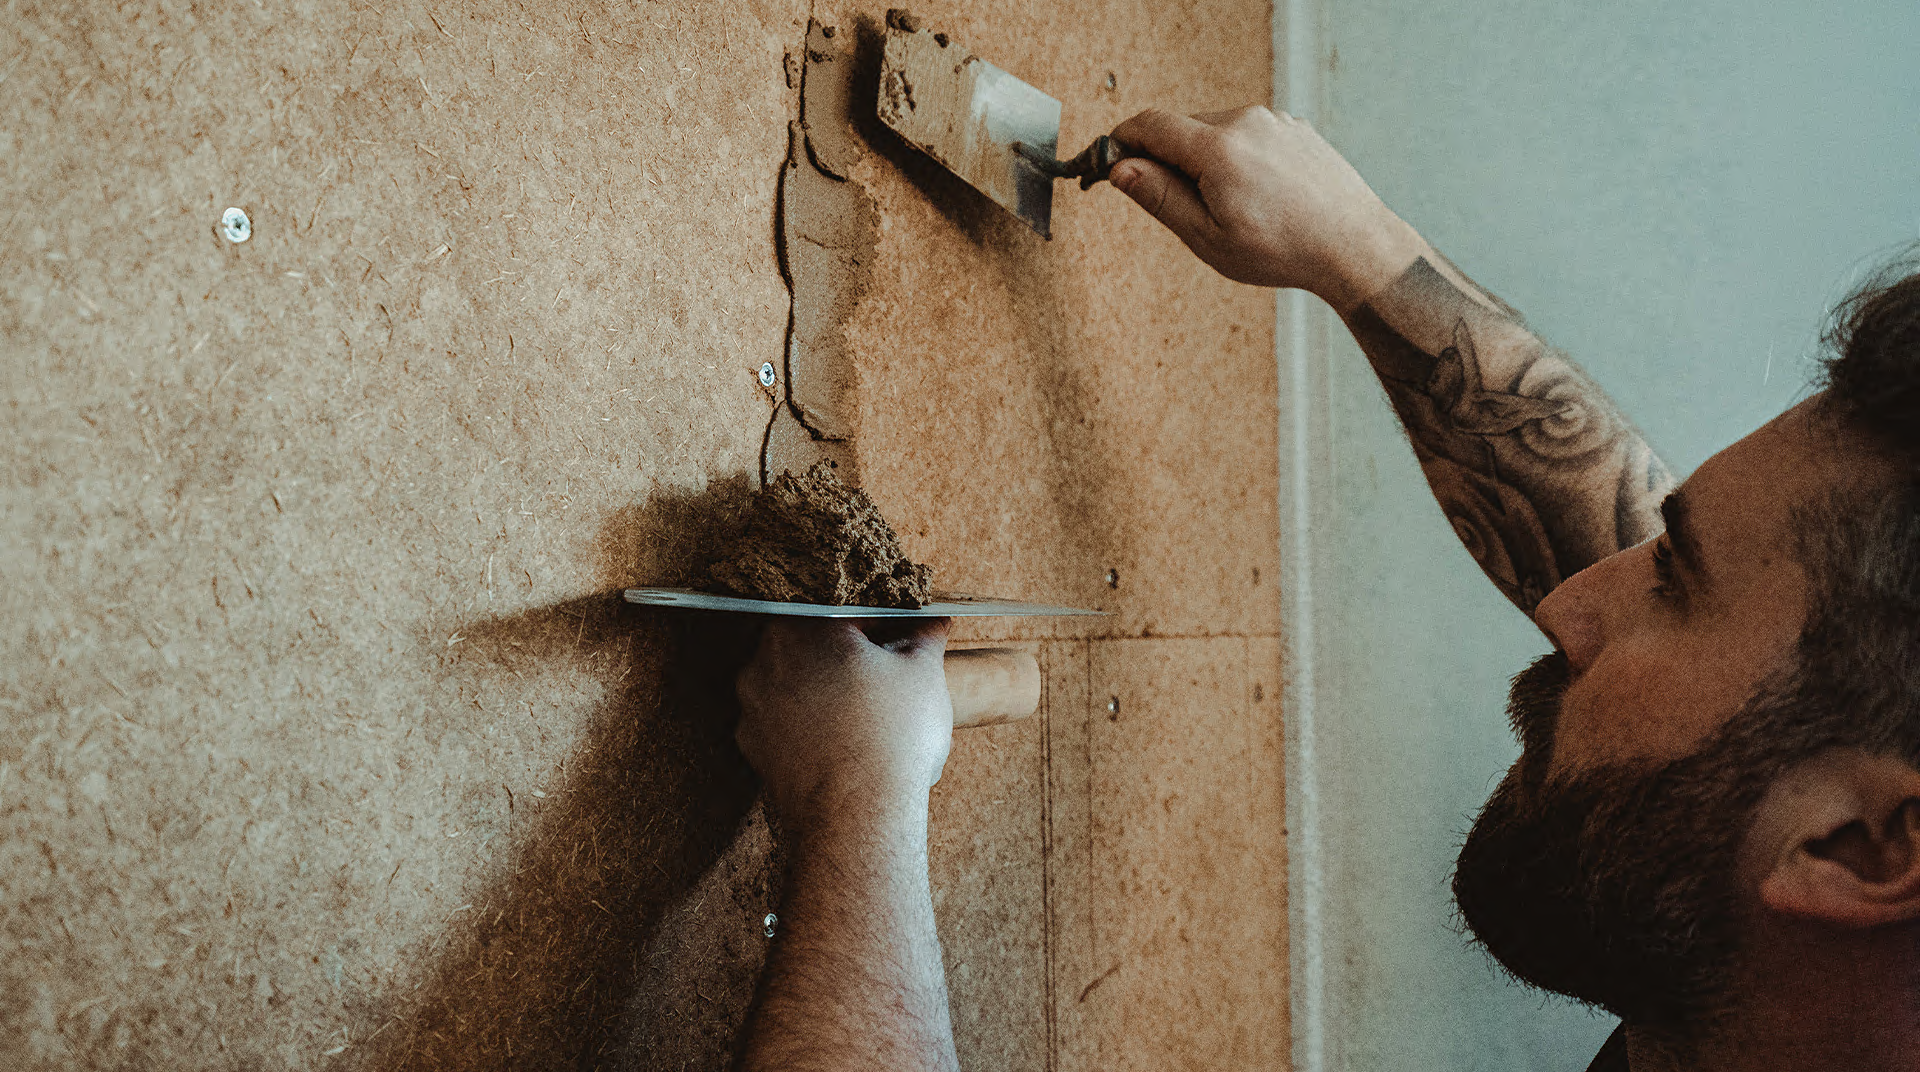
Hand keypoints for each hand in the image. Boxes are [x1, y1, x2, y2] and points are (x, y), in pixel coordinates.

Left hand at [735, 618, 954, 827]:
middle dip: (849, 656)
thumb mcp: (923, 674)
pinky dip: (809, 726)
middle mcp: (765, 659)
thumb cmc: (891, 738)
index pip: (847, 610)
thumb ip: (925, 636)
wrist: (856, 818)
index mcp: (804, 626)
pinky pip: (784, 723)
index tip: (900, 639)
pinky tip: (841, 742)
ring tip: (866, 714)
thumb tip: (933, 621)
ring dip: (826, 691)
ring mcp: (753, 706)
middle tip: (886, 676)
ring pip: (796, 684)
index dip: (880, 623)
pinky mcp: (753, 747)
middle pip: (814, 644)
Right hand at [1108, 106, 1426, 311]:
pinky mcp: (1294, 128)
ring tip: (1231, 208)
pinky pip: (1248, 135)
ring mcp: (1274, 121)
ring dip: (1205, 161)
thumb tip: (1120, 169)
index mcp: (1217, 148)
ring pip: (1216, 131)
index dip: (1121, 142)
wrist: (1354, 245)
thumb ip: (1160, 197)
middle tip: (1177, 206)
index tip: (1110, 163)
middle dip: (1166, 159)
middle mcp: (1246, 122)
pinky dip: (1238, 158)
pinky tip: (1258, 196)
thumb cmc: (1283, 250)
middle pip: (1182, 128)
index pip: (1149, 125)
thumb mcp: (1207, 236)